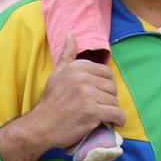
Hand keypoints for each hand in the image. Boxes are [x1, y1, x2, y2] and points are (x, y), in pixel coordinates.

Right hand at [0, 35, 124, 160]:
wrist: (42, 125)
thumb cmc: (51, 100)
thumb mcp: (57, 72)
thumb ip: (67, 54)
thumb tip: (70, 35)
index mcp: (77, 68)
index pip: (106, 72)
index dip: (107, 84)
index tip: (101, 93)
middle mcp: (82, 79)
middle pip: (112, 87)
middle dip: (110, 98)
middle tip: (103, 106)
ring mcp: (87, 96)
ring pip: (114, 101)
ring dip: (113, 110)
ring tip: (105, 115)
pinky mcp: (92, 112)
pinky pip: (116, 114)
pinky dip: (118, 119)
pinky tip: (115, 122)